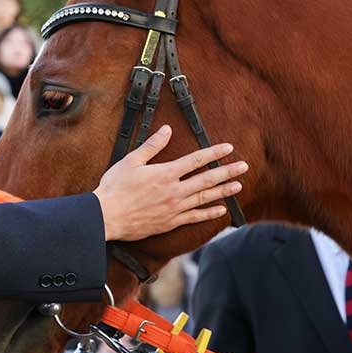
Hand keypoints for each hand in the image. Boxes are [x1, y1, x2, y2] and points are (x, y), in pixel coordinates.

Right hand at [94, 125, 247, 241]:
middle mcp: (174, 191)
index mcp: (165, 173)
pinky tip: (221, 210)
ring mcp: (174, 208)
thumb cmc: (115, 188)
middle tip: (244, 166)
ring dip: (223, 191)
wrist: (107, 216)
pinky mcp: (171, 222)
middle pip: (207, 180)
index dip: (214, 153)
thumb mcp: (131, 161)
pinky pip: (195, 217)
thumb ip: (152, 145)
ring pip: (205, 198)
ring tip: (238, 185)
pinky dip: (209, 213)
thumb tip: (167, 130)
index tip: (228, 148)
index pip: (196, 160)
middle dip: (227, 171)